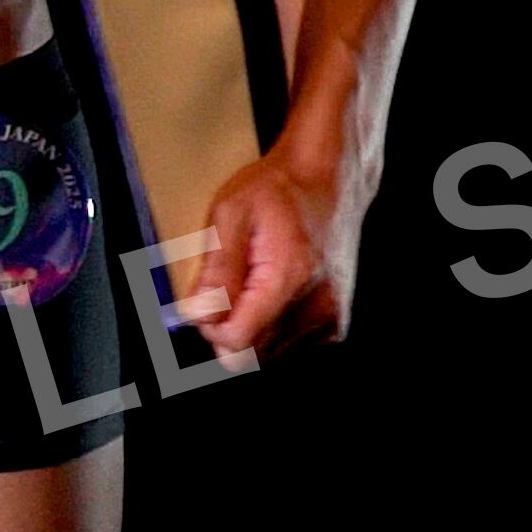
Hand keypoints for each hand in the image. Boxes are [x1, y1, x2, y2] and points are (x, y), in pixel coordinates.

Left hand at [178, 147, 356, 367]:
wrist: (316, 178)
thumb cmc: (274, 190)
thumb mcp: (230, 214)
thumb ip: (216, 268)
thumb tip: (199, 314)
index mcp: (287, 277)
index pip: (237, 341)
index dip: (211, 326)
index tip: (206, 300)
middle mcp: (315, 303)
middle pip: (251, 353)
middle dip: (227, 328)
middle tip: (226, 288)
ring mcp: (328, 314)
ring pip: (267, 352)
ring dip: (249, 327)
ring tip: (250, 284)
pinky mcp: (332, 319)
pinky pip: (287, 344)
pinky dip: (270, 326)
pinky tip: (268, 293)